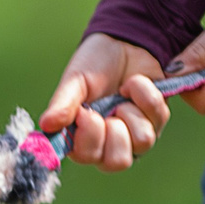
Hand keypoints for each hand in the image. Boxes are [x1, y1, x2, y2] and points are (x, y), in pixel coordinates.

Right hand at [39, 33, 171, 170]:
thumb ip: (62, 104)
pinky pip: (159, 119)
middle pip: (118, 162)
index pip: (86, 156)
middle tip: (110, 110)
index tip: (86, 113)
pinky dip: (146, 96)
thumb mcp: (75, 81)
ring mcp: (135, 133)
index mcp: (83, 136)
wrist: (124, 40)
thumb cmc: (94, 63)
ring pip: (143, 142)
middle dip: (116, 133)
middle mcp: (109, 141)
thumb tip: (46, 126)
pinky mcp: (156, 120)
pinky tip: (134, 86)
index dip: (89, 138)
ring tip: (123, 95)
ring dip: (132, 113)